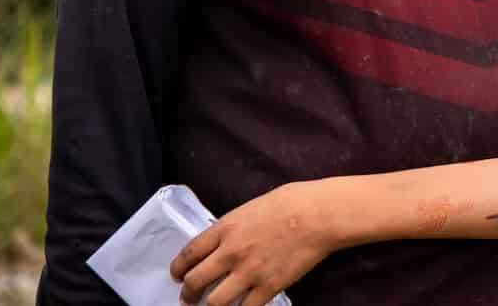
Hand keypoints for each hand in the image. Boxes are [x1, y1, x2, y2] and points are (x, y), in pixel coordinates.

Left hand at [170, 183, 333, 305]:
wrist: (320, 214)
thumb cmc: (292, 202)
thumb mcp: (252, 207)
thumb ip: (233, 227)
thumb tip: (222, 241)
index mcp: (226, 228)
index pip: (189, 253)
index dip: (178, 268)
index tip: (177, 274)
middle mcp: (232, 252)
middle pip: (195, 281)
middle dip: (187, 293)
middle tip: (188, 297)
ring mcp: (249, 272)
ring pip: (214, 302)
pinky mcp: (268, 287)